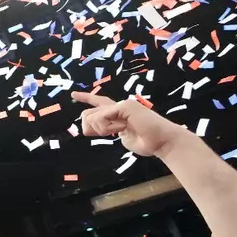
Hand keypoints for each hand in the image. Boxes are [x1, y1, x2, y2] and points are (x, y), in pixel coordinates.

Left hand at [72, 91, 189, 158]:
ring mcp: (122, 104)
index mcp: (118, 113)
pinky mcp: (124, 106)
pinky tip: (124, 128)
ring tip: (122, 130)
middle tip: (110, 134)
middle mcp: (118, 106)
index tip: (74, 94)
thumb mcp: (124, 138)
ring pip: (90, 117)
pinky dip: (108, 128)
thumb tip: (98, 129)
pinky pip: (101, 118)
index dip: (87, 97)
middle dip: (91, 129)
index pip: (99, 103)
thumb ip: (110, 131)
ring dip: (102, 130)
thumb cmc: (147, 142)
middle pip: (87, 114)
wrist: (162, 142)